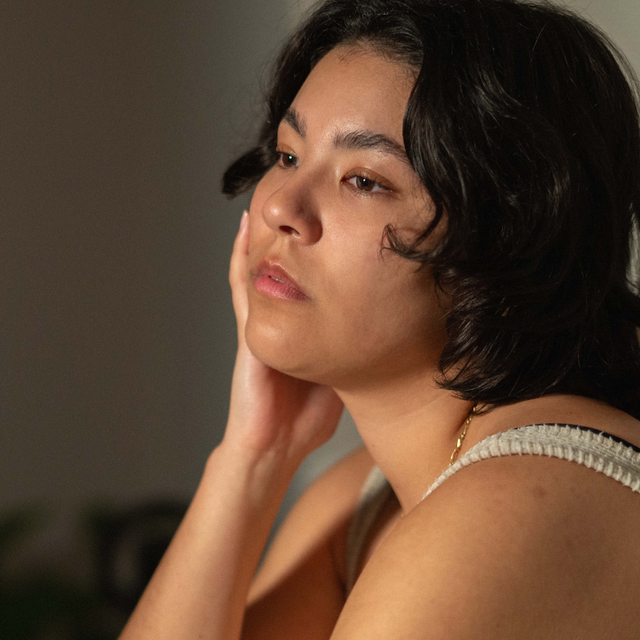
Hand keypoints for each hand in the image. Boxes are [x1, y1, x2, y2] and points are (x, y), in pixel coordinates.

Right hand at [221, 210, 343, 462]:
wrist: (275, 447)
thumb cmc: (306, 419)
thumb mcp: (344, 371)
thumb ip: (362, 349)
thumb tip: (400, 332)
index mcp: (301, 323)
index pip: (309, 275)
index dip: (318, 246)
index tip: (335, 214)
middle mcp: (278, 316)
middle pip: (281, 264)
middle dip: (287, 232)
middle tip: (295, 192)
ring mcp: (259, 322)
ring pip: (256, 267)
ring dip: (258, 234)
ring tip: (264, 196)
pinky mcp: (245, 334)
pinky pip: (241, 289)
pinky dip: (239, 259)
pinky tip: (242, 232)